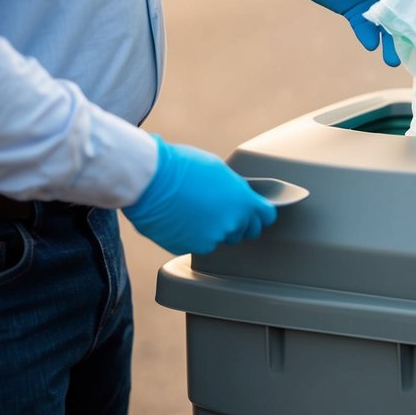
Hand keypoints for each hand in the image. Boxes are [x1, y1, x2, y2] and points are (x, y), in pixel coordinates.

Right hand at [123, 136, 277, 254]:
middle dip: (236, 223)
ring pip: (220, 239)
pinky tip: (180, 219)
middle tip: (218, 210)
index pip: (266, 217)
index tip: (253, 213)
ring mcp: (212, 239)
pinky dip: (192, 236)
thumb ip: (234, 190)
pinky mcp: (190, 247)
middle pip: (244, 231)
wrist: (149, 180)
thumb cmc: (181, 166)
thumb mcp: (219, 171)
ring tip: (194, 212)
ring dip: (213, 230)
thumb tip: (237, 198)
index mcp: (244, 202)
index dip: (258, 214)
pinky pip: (198, 244)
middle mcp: (232, 224)